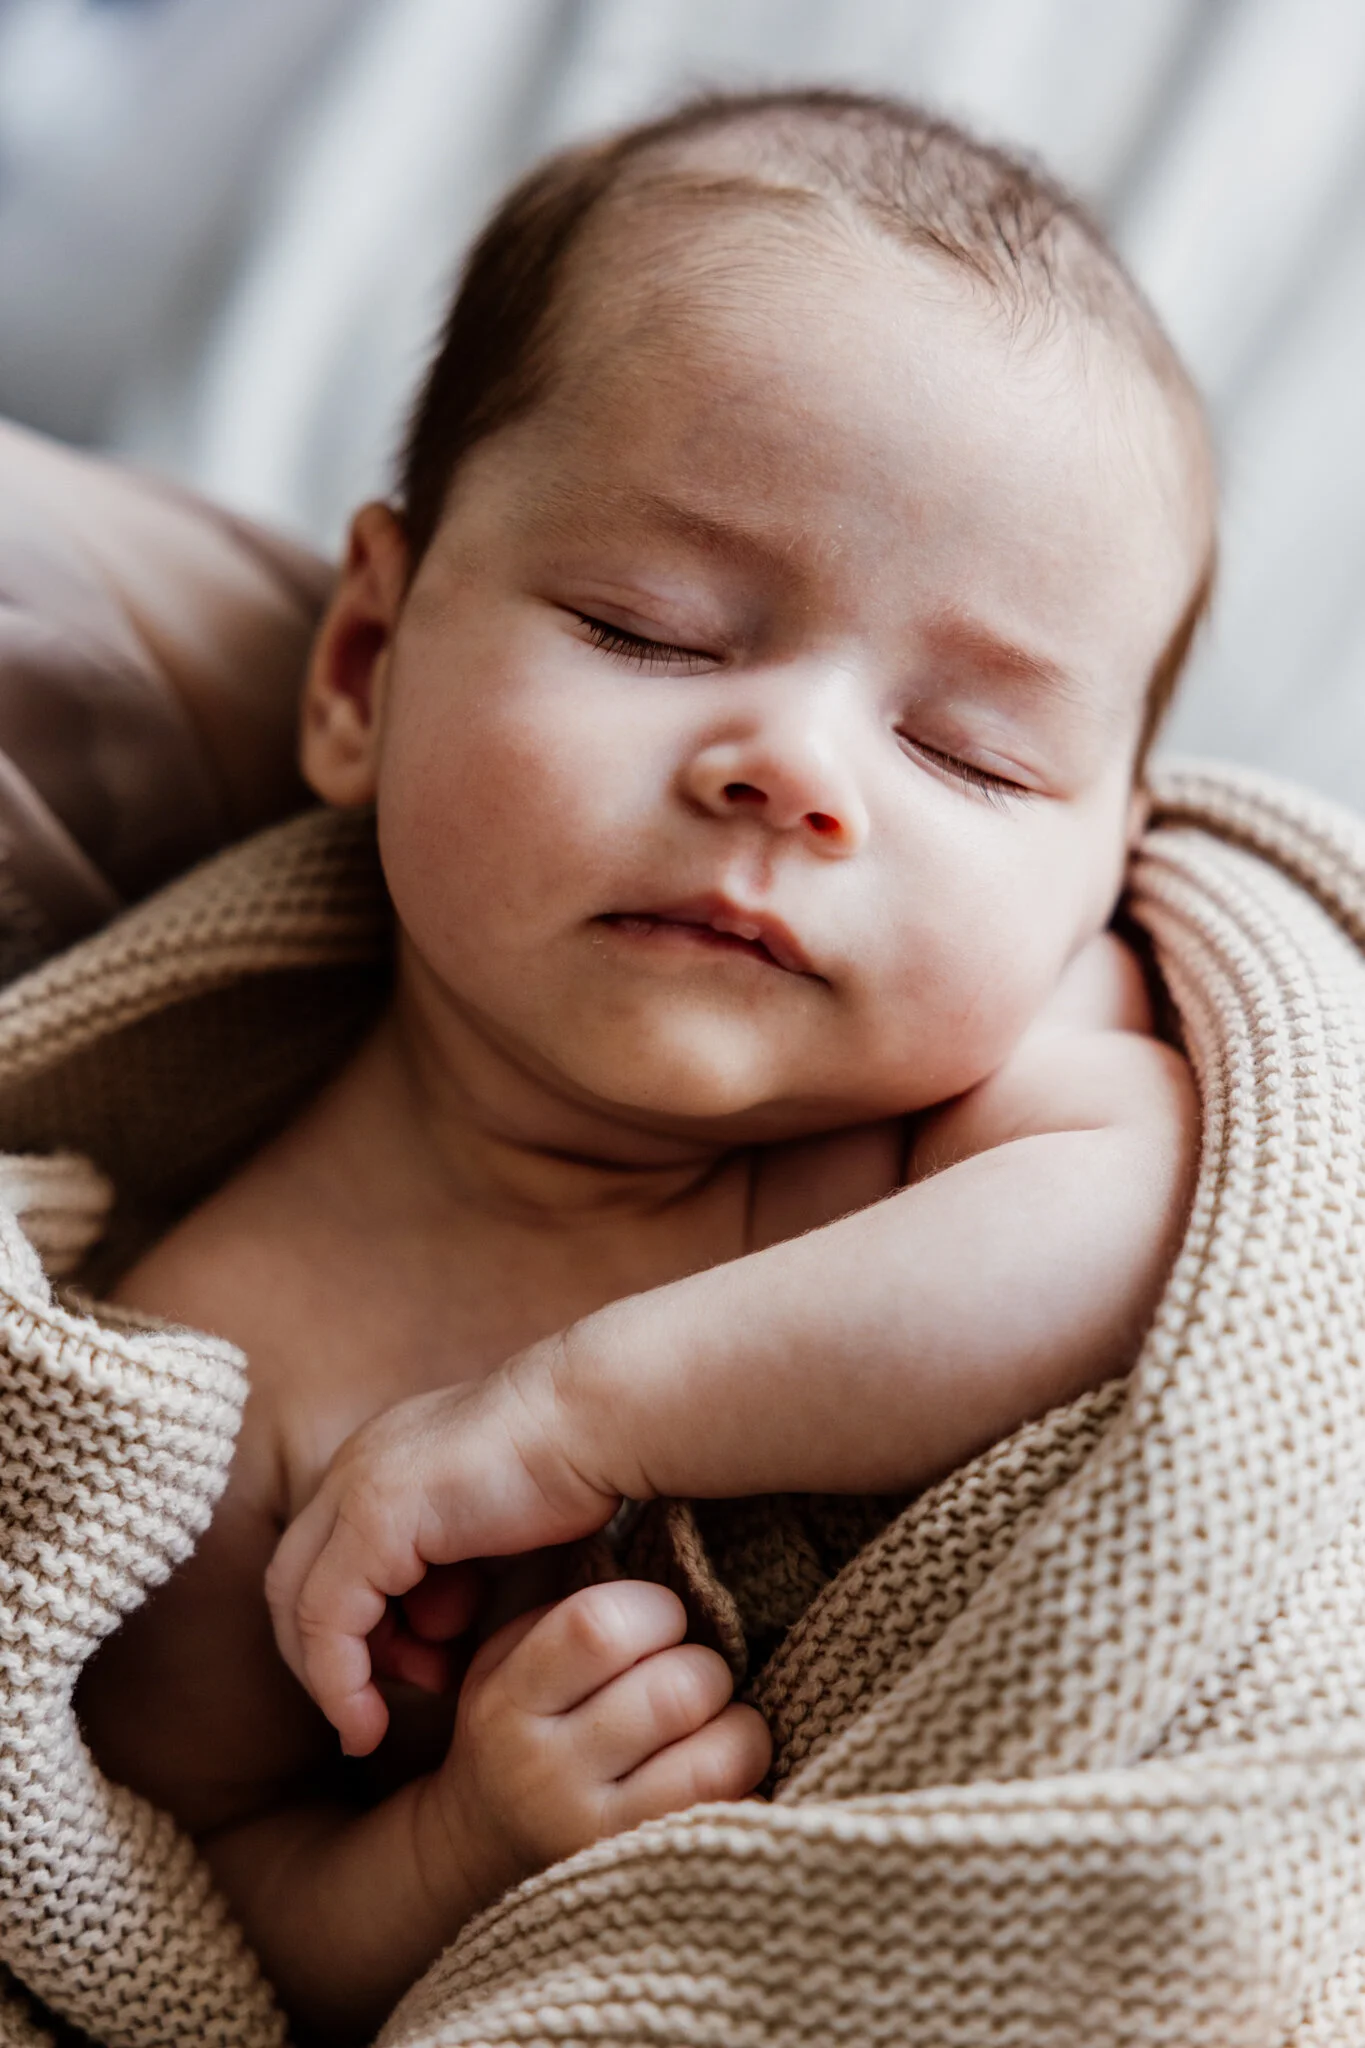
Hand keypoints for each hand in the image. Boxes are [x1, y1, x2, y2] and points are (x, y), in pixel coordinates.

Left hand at [266, 1340, 623, 1754]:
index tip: (405, 1676)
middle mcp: (354, 1467)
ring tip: (403, 1703)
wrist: (599, 1418)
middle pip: (293, 1583)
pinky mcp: (374, 1514)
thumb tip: (435, 1626)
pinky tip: (370, 1722)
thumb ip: (452, 1570)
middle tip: (382, 1705)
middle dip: (331, 1658)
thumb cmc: (574, 1467)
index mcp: (381, 1462)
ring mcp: (357, 1486)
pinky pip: (328, 1619)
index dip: (346, 1634)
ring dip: (337, 1676)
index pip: (322, 1562)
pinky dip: (339, 1681)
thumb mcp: (493, 1528)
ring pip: (298, 1604)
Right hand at [430, 1581, 770, 1902]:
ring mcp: (595, 1835)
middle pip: (674, 1690)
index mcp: (508, 1698)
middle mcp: (544, 1772)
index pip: (598, 1627)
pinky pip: (732, 1814)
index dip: (656, 1609)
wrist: (477, 1852)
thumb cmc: (521, 1727)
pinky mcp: (644, 1874)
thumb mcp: (512, 1659)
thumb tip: (675, 1567)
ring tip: (716, 1724)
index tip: (662, 1621)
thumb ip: (574, 1613)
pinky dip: (746, 1782)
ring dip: (739, 1726)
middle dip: (705, 1668)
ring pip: (717, 1756)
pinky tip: (719, 1774)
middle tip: (694, 1676)